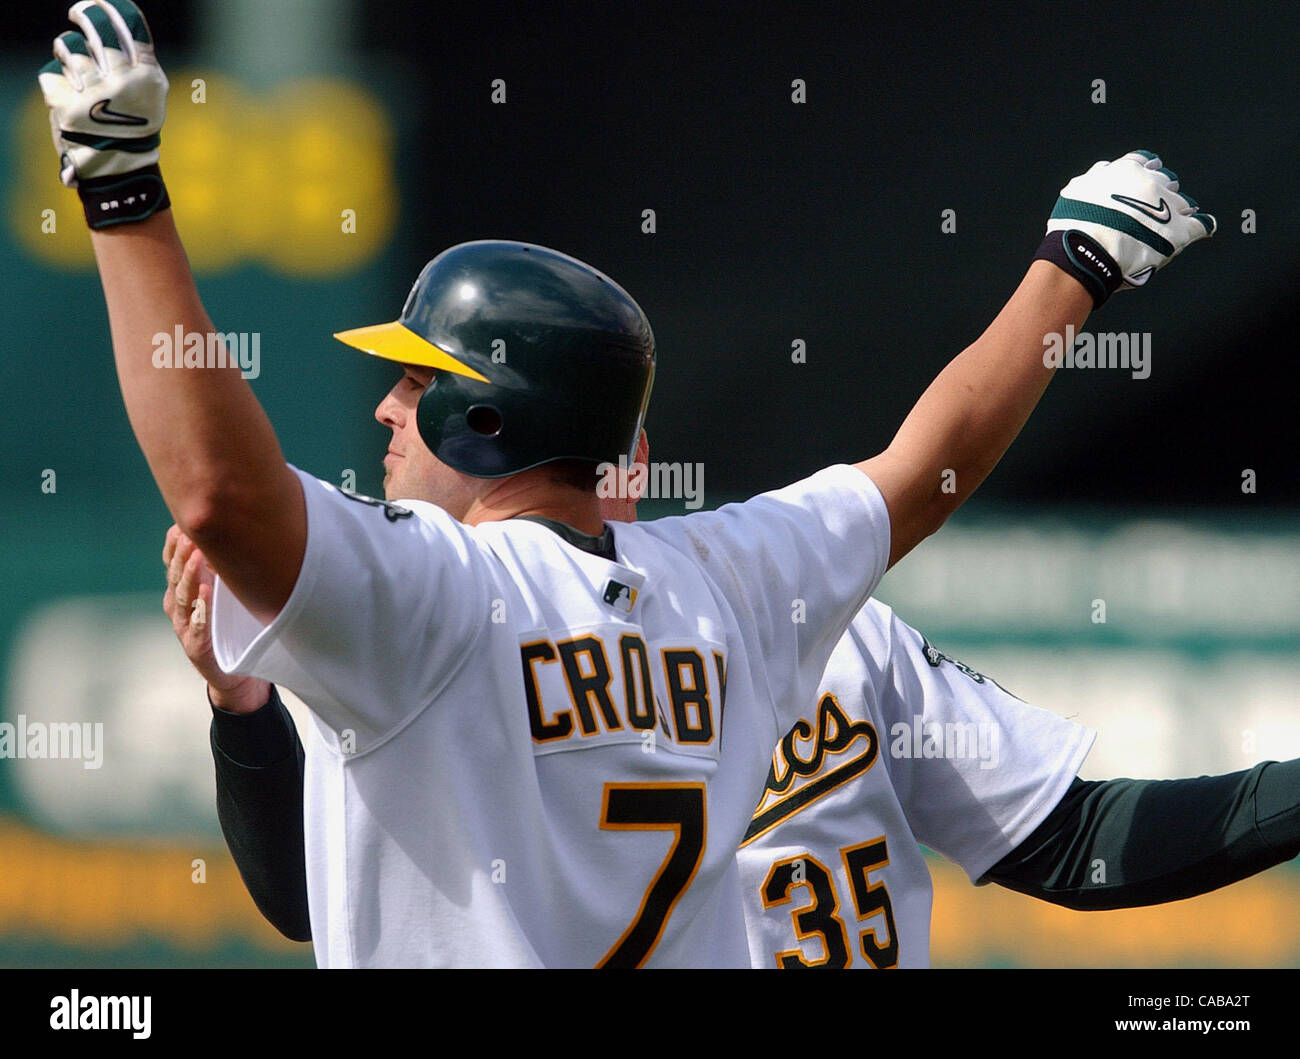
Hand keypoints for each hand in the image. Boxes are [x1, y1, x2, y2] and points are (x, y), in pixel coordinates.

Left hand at [38, 1, 169, 226]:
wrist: (119, 172)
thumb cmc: (134, 130)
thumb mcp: (149, 97)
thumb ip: (136, 64)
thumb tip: (111, 22)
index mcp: (147, 77)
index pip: (129, 26)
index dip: (111, 8)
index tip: (100, 5)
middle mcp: (122, 81)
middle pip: (97, 27)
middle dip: (84, 15)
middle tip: (78, 13)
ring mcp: (94, 93)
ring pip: (69, 48)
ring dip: (66, 52)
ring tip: (72, 66)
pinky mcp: (68, 105)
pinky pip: (50, 75)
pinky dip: (54, 83)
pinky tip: (65, 97)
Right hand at [163, 524, 271, 714]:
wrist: (235, 672)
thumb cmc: (232, 626)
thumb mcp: (226, 592)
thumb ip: (221, 567)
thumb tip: (234, 530)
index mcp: (182, 590)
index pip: (173, 561)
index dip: (176, 542)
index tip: (183, 521)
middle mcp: (178, 605)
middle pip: (175, 574)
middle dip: (182, 551)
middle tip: (191, 530)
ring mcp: (184, 626)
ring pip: (182, 595)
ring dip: (189, 573)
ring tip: (198, 555)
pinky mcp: (195, 646)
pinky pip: (196, 624)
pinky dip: (201, 606)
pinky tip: (205, 590)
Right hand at [1046, 150, 1215, 291]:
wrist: (1085, 251)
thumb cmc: (1074, 224)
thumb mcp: (1077, 190)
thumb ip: (1094, 177)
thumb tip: (1104, 168)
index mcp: (1128, 170)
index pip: (1143, 162)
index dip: (1144, 171)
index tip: (1143, 178)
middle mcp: (1152, 183)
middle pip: (1165, 181)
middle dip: (1161, 191)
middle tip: (1154, 207)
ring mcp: (1168, 206)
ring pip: (1182, 202)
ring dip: (1178, 210)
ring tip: (1173, 221)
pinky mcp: (1179, 232)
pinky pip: (1200, 226)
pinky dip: (1202, 226)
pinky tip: (1204, 227)